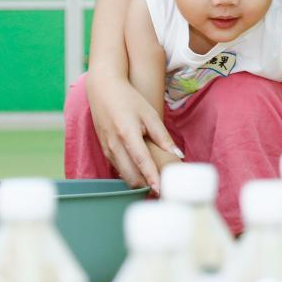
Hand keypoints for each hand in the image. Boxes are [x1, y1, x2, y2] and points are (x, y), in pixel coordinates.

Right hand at [85, 73, 182, 190]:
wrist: (103, 91)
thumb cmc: (129, 100)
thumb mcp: (149, 114)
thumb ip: (163, 136)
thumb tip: (177, 155)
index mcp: (127, 134)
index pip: (141, 162)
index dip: (152, 178)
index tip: (161, 191)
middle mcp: (114, 145)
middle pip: (131, 176)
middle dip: (147, 186)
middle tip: (164, 190)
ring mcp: (107, 150)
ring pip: (124, 175)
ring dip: (139, 182)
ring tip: (156, 184)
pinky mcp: (104, 151)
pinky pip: (118, 169)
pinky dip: (130, 174)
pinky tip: (142, 173)